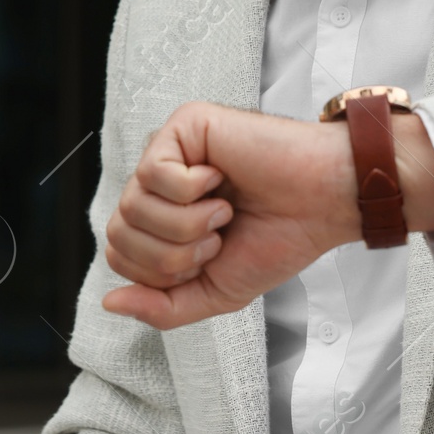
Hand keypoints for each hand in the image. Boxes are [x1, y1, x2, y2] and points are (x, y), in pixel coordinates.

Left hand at [101, 100, 433, 331]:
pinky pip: (154, 174)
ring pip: (132, 206)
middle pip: (118, 233)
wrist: (324, 205)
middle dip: (172, 254)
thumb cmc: (279, 239)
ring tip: (224, 211)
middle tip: (217, 237)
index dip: (161, 273)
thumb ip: (162, 307)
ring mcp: (170, 152)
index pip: (120, 256)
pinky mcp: (184, 126)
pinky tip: (222, 181)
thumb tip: (109, 302)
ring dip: (186, 225)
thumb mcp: (216, 291)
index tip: (210, 257)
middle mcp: (159, 183)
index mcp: (163, 218)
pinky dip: (192, 191)